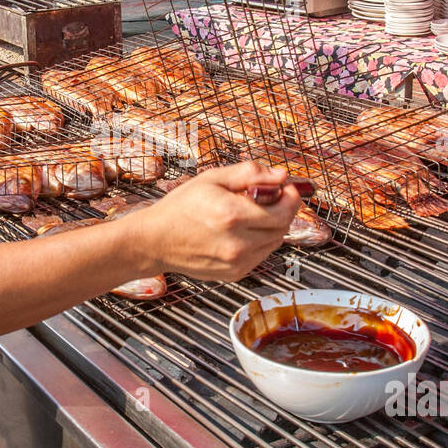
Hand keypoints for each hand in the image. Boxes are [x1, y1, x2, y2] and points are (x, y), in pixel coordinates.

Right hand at [127, 161, 300, 280]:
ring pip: (275, 242)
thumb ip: (249, 174)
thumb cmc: (180, 207)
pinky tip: (241, 231)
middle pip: (283, 227)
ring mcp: (237, 262)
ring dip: (272, 226)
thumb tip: (281, 176)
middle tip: (270, 198)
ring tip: (251, 214)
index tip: (285, 188)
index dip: (290, 197)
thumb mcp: (212, 179)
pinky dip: (259, 241)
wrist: (156, 241)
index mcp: (232, 215)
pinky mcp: (235, 273)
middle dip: (283, 210)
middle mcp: (238, 243)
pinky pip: (261, 254)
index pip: (284, 211)